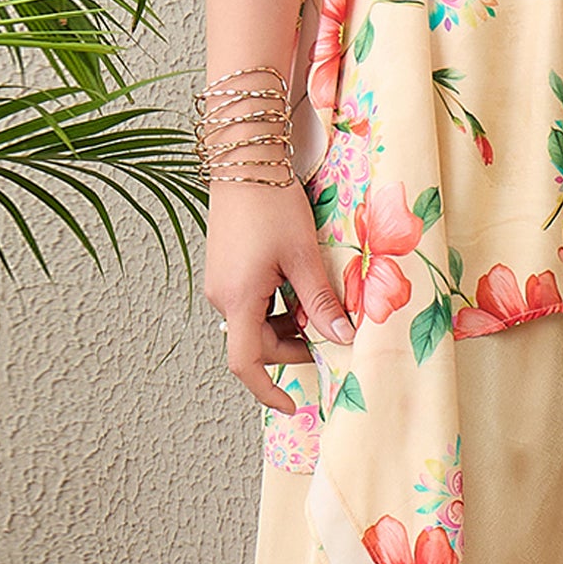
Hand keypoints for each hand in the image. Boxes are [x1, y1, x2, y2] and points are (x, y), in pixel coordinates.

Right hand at [205, 176, 355, 411]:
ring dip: (285, 323)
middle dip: (292, 346)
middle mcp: (221, 296)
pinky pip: (250, 301)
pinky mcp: (225, 267)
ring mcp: (220, 281)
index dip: (269, 390)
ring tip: (318, 304)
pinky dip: (275, 304)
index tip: (294, 405)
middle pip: (255, 343)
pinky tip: (299, 283)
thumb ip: (320, 300)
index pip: (248, 364)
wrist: (244, 158)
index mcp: (238, 299)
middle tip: (329, 333)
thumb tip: (342, 337)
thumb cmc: (272, 203)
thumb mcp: (303, 255)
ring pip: (254, 321)